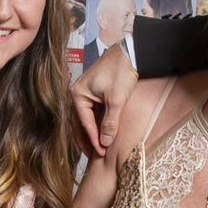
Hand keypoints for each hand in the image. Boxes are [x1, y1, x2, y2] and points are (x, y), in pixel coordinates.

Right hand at [71, 42, 138, 157]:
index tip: (100, 152)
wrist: (130, 52)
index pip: (84, 123)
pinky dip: (95, 123)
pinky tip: (100, 132)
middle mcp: (77, 93)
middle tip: (93, 155)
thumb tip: (105, 142)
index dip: (93, 140)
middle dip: (86, 139)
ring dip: (90, 132)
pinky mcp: (94, 91)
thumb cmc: (121, 72)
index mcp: (78, 94)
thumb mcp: (116, 100)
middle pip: (79, 122)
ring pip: (84, 118)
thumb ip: (110, 123)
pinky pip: (91, 111)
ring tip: (96, 147)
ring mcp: (85, 92)